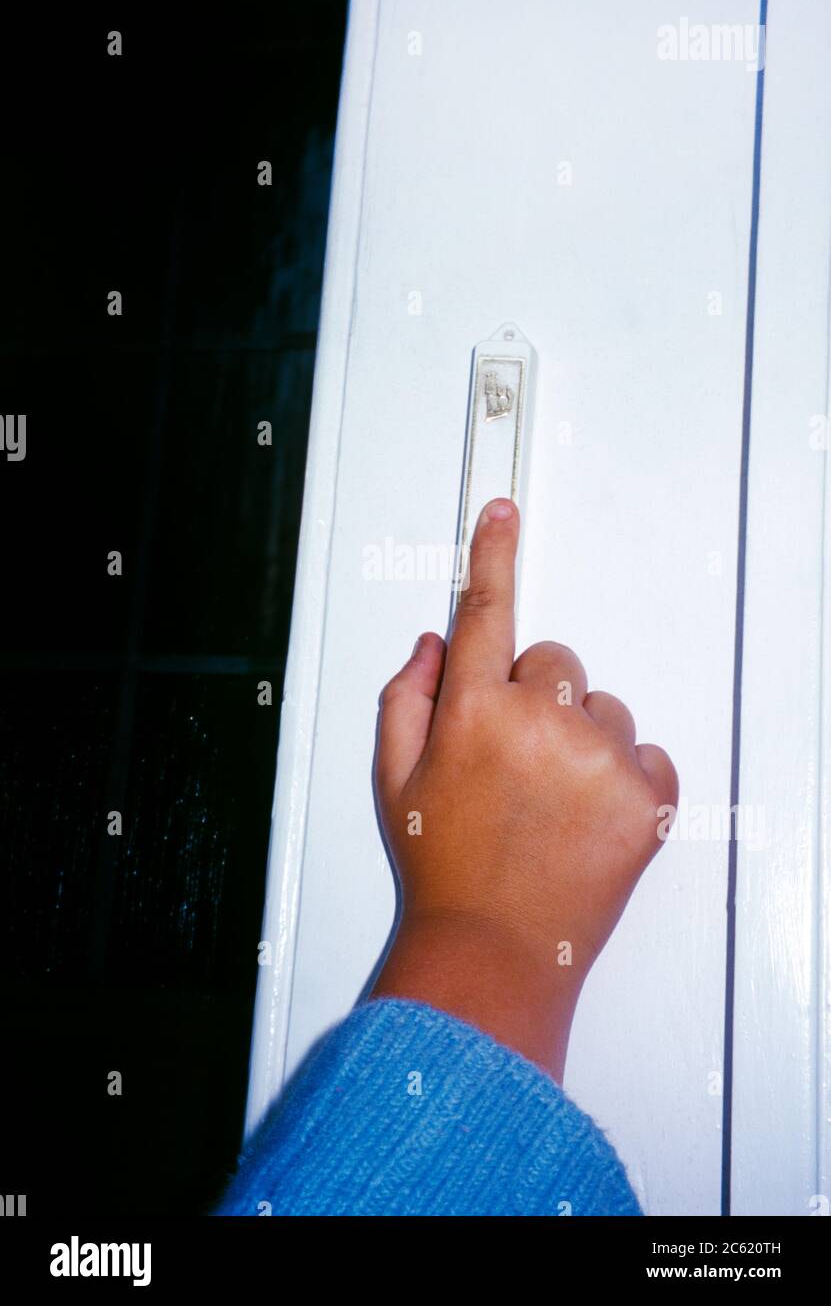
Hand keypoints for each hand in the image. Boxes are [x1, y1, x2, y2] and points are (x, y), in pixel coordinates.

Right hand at [371, 498, 677, 1080]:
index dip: (493, 554)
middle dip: (538, 697)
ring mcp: (598, 758)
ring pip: (605, 709)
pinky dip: (626, 777)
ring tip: (551, 802)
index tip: (501, 512)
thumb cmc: (443, 869)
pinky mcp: (647, 795)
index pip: (486, 609)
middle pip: (556, 663)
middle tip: (517, 762)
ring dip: (583, 739)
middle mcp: (537, 722)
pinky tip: (587, 818)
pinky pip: (647, 754)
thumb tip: (434, 644)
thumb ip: (406, 697)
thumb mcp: (394, 779)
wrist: (495, 949)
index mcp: (471, 711)